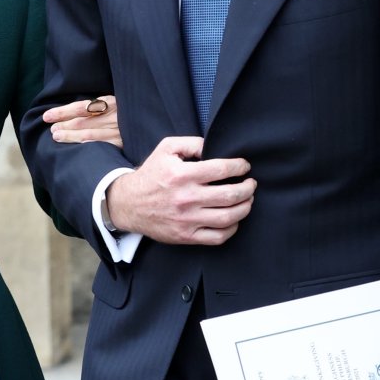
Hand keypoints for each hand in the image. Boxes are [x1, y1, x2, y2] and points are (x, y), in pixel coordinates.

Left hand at [43, 94, 123, 147]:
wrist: (155, 121)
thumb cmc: (131, 113)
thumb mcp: (117, 104)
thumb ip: (99, 107)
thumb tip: (72, 112)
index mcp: (112, 102)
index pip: (82, 106)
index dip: (63, 111)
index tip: (47, 116)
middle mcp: (115, 114)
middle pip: (84, 120)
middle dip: (65, 124)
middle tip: (51, 130)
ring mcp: (120, 129)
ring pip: (91, 133)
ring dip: (72, 135)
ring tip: (57, 137)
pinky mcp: (124, 142)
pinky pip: (103, 145)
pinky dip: (89, 145)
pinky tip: (78, 147)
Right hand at [104, 136, 254, 245]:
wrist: (129, 204)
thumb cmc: (151, 175)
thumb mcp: (166, 149)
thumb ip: (192, 143)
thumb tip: (214, 147)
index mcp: (183, 175)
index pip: (222, 169)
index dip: (240, 166)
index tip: (245, 166)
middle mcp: (187, 198)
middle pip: (230, 195)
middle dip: (248, 188)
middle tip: (251, 183)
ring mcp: (187, 220)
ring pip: (228, 217)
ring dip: (245, 207)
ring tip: (247, 200)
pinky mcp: (186, 236)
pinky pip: (218, 237)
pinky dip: (232, 228)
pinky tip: (234, 219)